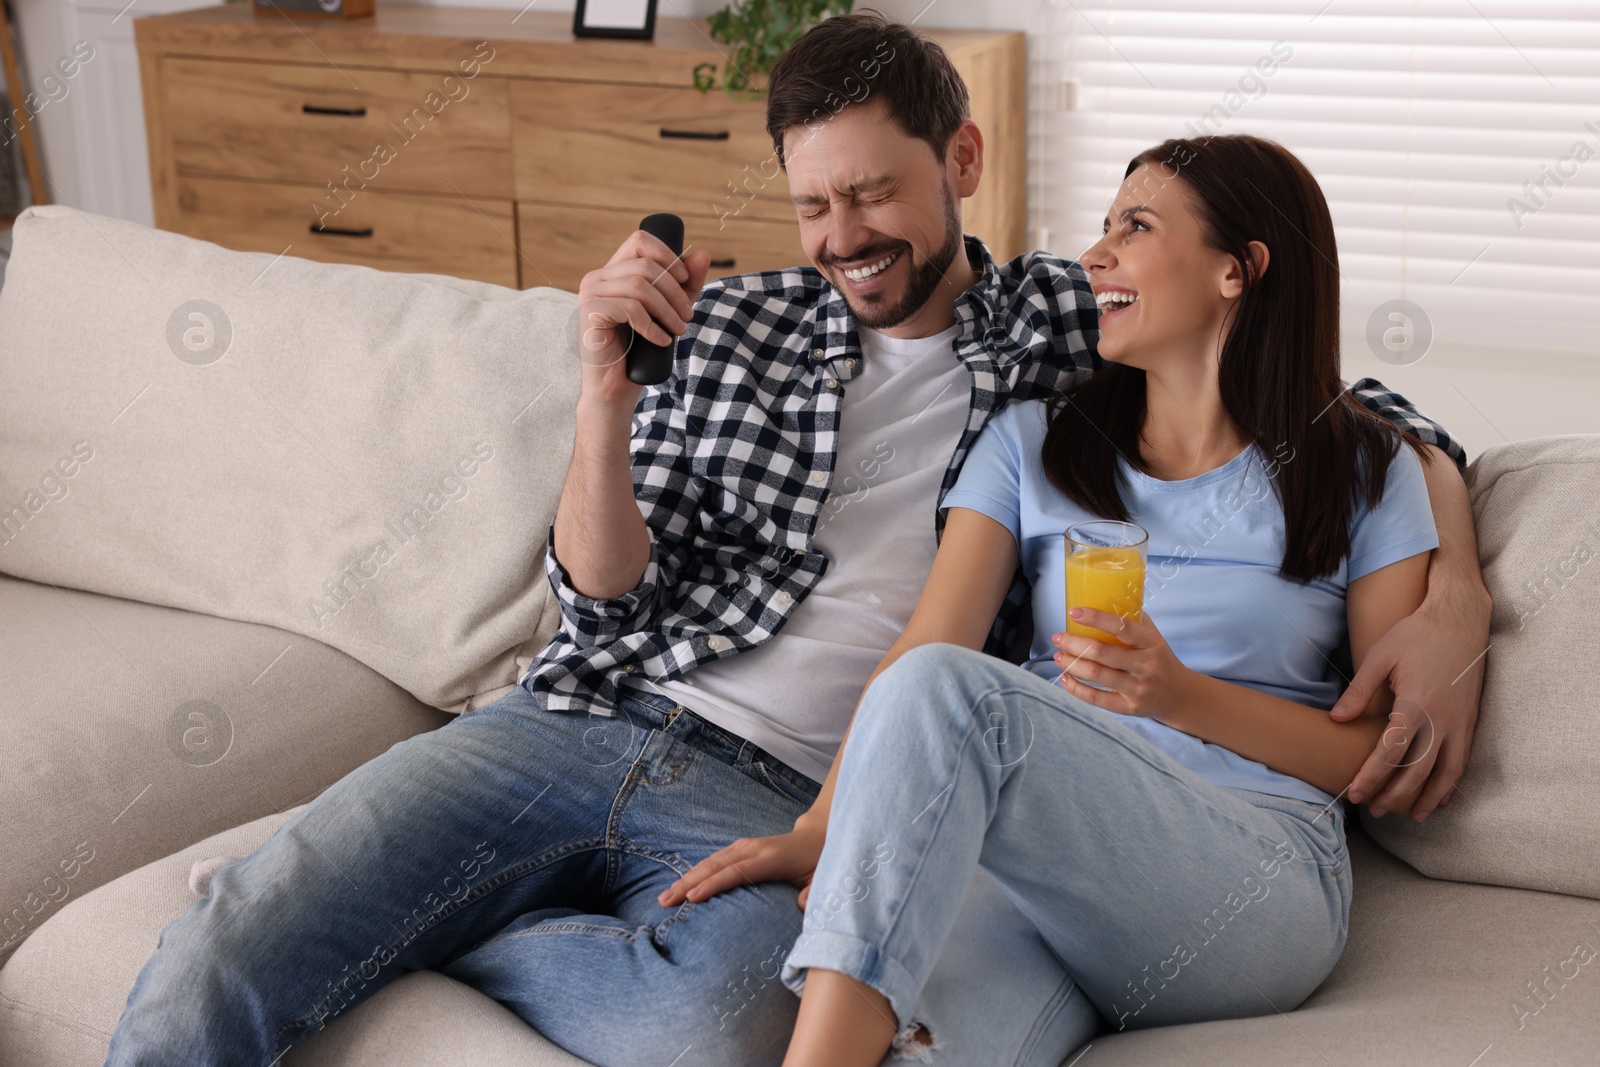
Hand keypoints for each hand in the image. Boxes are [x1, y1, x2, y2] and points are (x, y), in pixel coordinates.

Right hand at [575, 229, 710, 407]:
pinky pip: (630, 308)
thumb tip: (704, 254)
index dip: (666, 254)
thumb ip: (686, 285)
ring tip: (679, 330)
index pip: (640, 241)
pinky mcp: (591, 313)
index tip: (684, 279)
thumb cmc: (640, 348)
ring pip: (639, 286)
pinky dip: (652, 326)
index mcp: (614, 272)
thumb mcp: (669, 311)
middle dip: (674, 291)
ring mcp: (590, 293)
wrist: (615, 386)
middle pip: (645, 266)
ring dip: (667, 310)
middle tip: (687, 315)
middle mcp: (597, 277)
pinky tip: (662, 340)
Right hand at [656, 818, 826, 910]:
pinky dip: (696, 873)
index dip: (713, 884)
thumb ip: (817, 892)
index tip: (692, 898)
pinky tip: (681, 886)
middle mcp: (753, 849)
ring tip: (664, 896)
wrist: (818, 835)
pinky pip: (714, 860)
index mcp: (771, 858)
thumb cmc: (821, 862)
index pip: (737, 872)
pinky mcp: (741, 848)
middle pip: (715, 865)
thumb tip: (802, 905)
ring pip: (710, 861)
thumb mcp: (825, 877)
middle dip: (688, 882)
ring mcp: (745, 846)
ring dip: (686, 878)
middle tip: (665, 901)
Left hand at [1053, 609, 1194, 718]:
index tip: (1074, 613)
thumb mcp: (1154, 637)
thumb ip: (1133, 620)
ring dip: (1071, 663)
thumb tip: (1102, 599)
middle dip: (1074, 643)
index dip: (1095, 618)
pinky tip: (1064, 678)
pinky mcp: (1129, 708)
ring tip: (1058, 656)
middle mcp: (1146, 666)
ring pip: (1097, 674)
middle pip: (1102, 652)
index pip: (1122, 627)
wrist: (1180, 696)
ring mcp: (1137, 689)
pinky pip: (1097, 698)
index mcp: (1152, 643)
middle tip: (1058, 637)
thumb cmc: (1160, 660)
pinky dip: (1076, 688)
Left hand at [1327, 595, 1487, 821]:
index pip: (1390, 753)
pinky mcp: (1472, 720)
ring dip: (1428, 797)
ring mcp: (1461, 722)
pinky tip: (1441, 795)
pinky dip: (1452, 781)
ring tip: (1412, 816)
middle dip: (1395, 795)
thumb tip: (1336, 719)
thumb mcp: (1380, 657)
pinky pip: (1463, 759)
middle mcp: (1442, 719)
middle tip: (1375, 810)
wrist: (1460, 619)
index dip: (1371, 777)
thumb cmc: (1416, 635)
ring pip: (1447, 772)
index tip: (1354, 792)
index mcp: (1415, 704)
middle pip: (1418, 771)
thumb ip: (1359, 691)